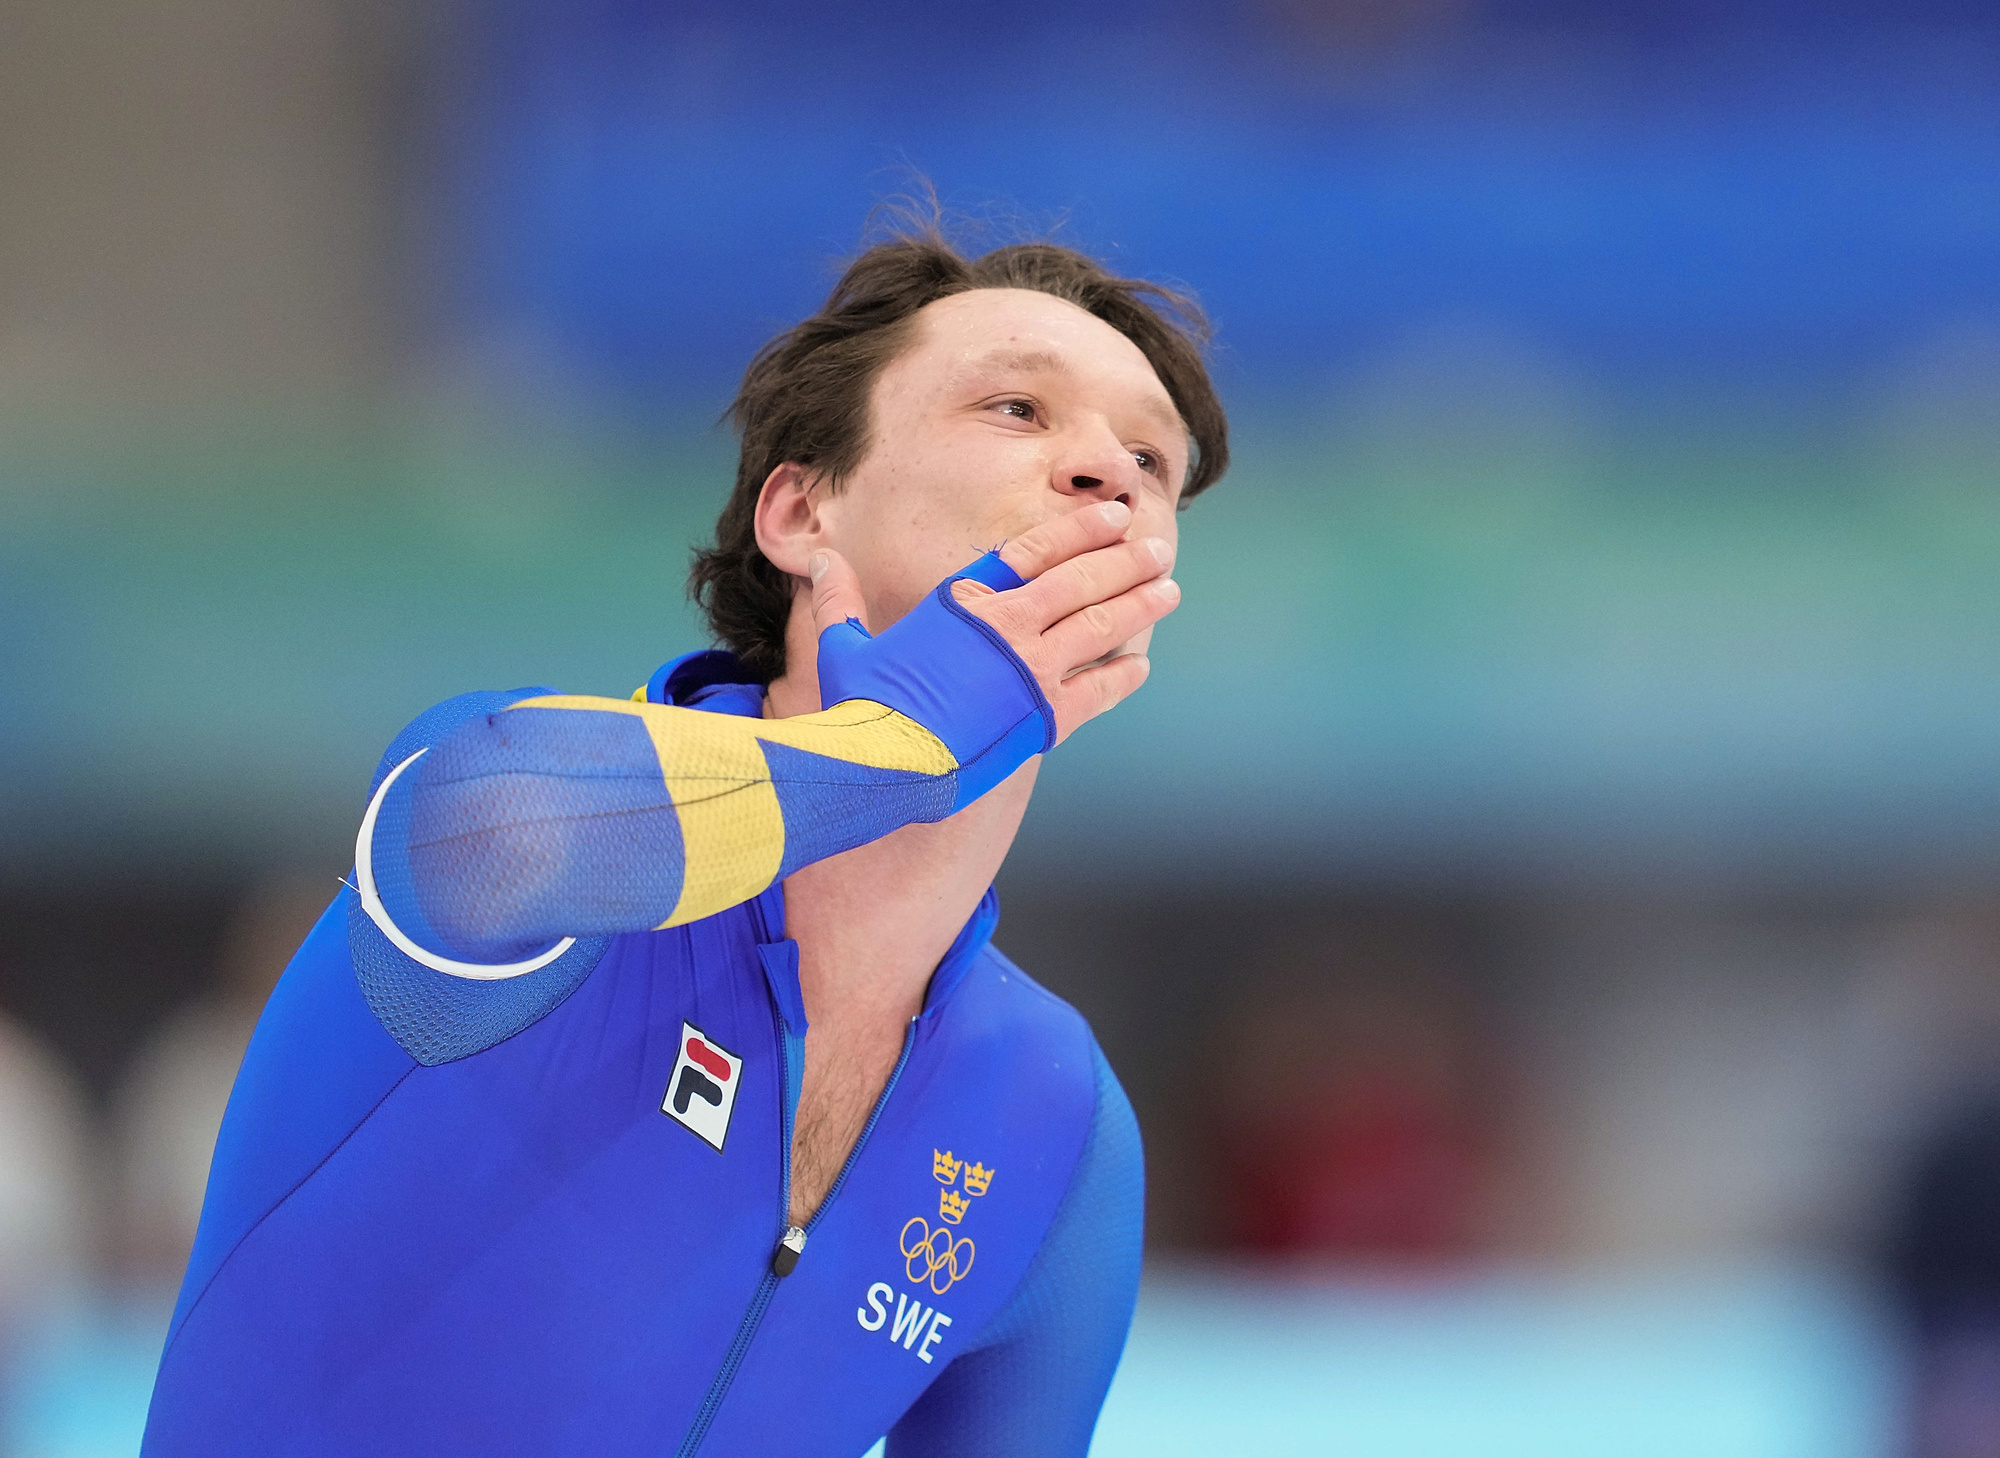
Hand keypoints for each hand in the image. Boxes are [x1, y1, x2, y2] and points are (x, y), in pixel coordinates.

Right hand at [807, 500, 1176, 746]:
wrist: (879, 769)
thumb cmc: (857, 709)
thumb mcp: (843, 646)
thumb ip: (841, 598)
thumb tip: (821, 558)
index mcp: (963, 602)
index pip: (1031, 551)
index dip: (1076, 530)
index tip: (1110, 516)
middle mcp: (1006, 628)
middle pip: (1081, 581)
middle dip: (1124, 560)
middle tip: (1157, 549)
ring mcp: (1031, 672)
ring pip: (1101, 626)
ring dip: (1139, 605)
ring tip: (1168, 590)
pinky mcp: (1044, 718)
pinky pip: (1099, 690)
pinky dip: (1122, 677)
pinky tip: (1140, 665)